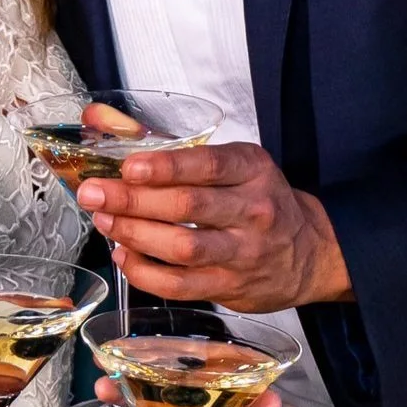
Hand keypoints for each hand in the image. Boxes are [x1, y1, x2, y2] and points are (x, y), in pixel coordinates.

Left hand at [76, 143, 350, 313]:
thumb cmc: (259, 201)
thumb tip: (97, 120)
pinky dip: (146, 272)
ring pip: (183, 247)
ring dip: (136, 234)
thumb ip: (175, 150)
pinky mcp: (231, 286)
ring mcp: (243, 252)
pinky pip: (181, 285)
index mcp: (252, 170)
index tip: (129, 167)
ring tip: (105, 222)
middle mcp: (253, 210)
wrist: (310, 252)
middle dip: (134, 200)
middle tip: (96, 194)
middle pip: (188, 206)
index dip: (166, 167)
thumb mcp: (236, 165)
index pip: (207, 165)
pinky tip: (124, 256)